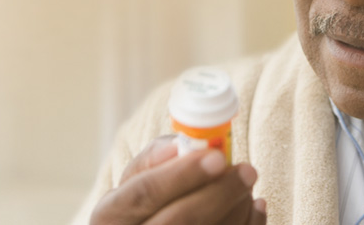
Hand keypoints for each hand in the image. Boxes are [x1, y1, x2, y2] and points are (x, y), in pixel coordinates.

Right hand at [90, 136, 266, 224]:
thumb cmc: (144, 204)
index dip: (182, 174)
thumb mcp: (137, 178)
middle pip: (178, 221)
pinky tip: (254, 208)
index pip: (143, 193)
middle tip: (248, 171)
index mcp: (109, 216)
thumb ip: (157, 158)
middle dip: (219, 193)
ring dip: (238, 209)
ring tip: (247, 186)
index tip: (218, 157)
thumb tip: (182, 145)